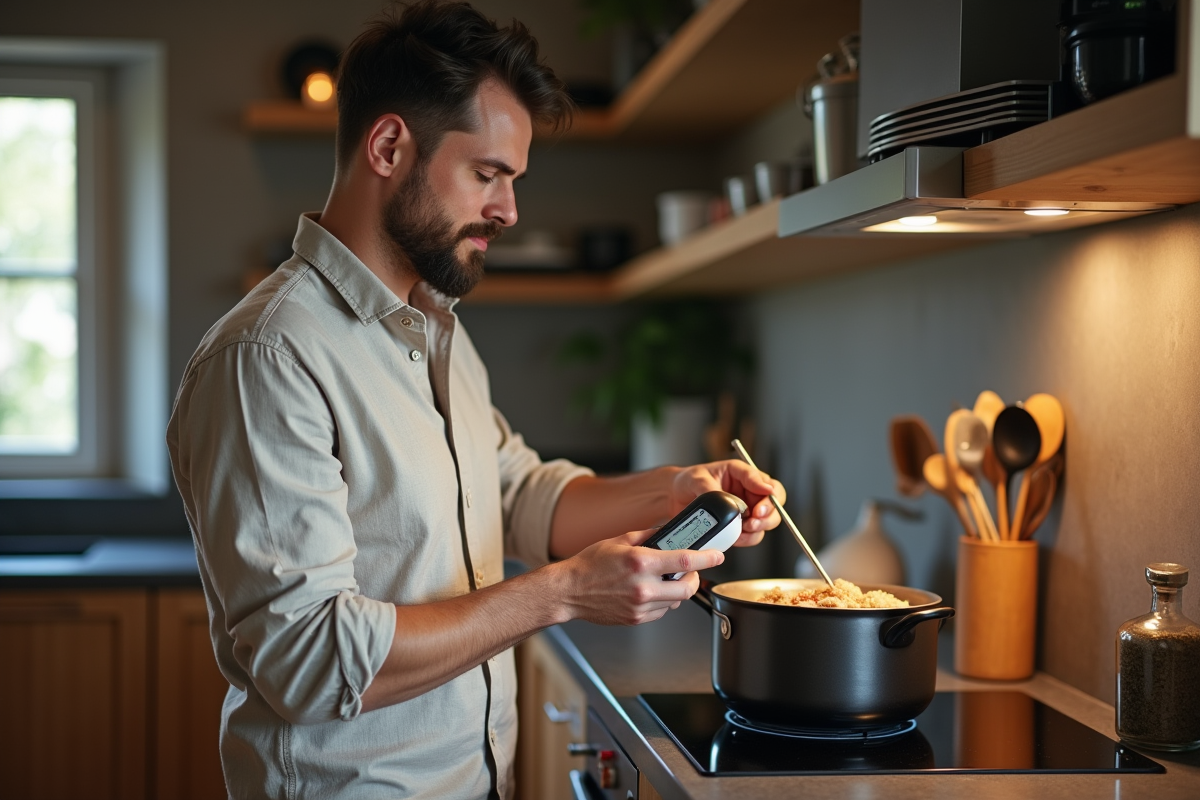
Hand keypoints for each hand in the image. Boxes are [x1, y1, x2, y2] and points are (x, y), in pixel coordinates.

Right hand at [554, 528, 723, 625]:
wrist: (569, 591)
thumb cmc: (590, 564)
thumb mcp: (620, 540)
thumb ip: (649, 535)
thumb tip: (669, 531)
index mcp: (640, 563)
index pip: (684, 562)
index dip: (706, 558)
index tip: (718, 555)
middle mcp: (643, 587)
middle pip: (688, 588)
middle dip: (695, 579)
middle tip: (691, 572)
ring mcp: (640, 606)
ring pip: (676, 602)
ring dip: (677, 591)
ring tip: (662, 580)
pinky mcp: (636, 619)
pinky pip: (661, 611)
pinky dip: (662, 601)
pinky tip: (649, 591)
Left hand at [670, 460, 785, 546]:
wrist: (674, 498)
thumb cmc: (687, 481)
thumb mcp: (697, 479)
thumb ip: (712, 488)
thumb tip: (727, 501)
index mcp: (740, 473)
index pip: (762, 479)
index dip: (767, 489)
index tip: (766, 495)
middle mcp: (747, 491)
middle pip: (774, 501)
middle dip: (768, 512)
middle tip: (755, 519)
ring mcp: (746, 509)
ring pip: (766, 520)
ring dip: (759, 527)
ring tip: (745, 529)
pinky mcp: (739, 526)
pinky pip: (752, 535)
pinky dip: (747, 538)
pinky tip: (737, 537)